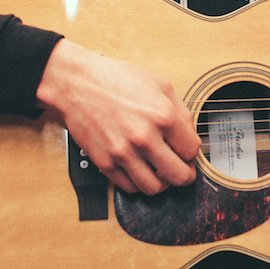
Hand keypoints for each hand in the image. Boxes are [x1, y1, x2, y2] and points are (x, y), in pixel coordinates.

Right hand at [35, 39, 200, 194]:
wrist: (77, 84)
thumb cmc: (116, 80)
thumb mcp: (159, 84)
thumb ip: (180, 111)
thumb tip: (190, 135)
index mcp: (163, 116)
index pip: (192, 150)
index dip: (191, 152)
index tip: (185, 150)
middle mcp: (145, 138)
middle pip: (179, 176)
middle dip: (185, 175)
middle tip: (181, 169)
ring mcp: (124, 153)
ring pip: (155, 188)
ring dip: (161, 183)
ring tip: (159, 171)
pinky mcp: (105, 163)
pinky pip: (129, 187)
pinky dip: (138, 183)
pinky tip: (139, 169)